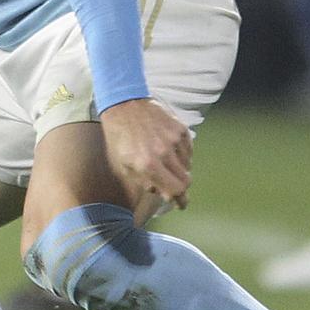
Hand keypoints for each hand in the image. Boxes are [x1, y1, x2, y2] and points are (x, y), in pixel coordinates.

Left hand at [98, 97, 191, 223]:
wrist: (124, 105)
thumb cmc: (120, 138)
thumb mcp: (124, 165)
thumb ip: (145, 182)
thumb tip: (164, 193)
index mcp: (147, 165)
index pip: (175, 190)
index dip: (180, 200)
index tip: (182, 204)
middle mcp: (163, 153)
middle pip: (186, 180)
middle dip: (181, 187)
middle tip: (175, 187)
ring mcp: (174, 139)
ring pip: (188, 166)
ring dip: (180, 170)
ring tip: (166, 163)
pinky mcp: (180, 128)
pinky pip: (188, 150)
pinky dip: (182, 155)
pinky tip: (170, 150)